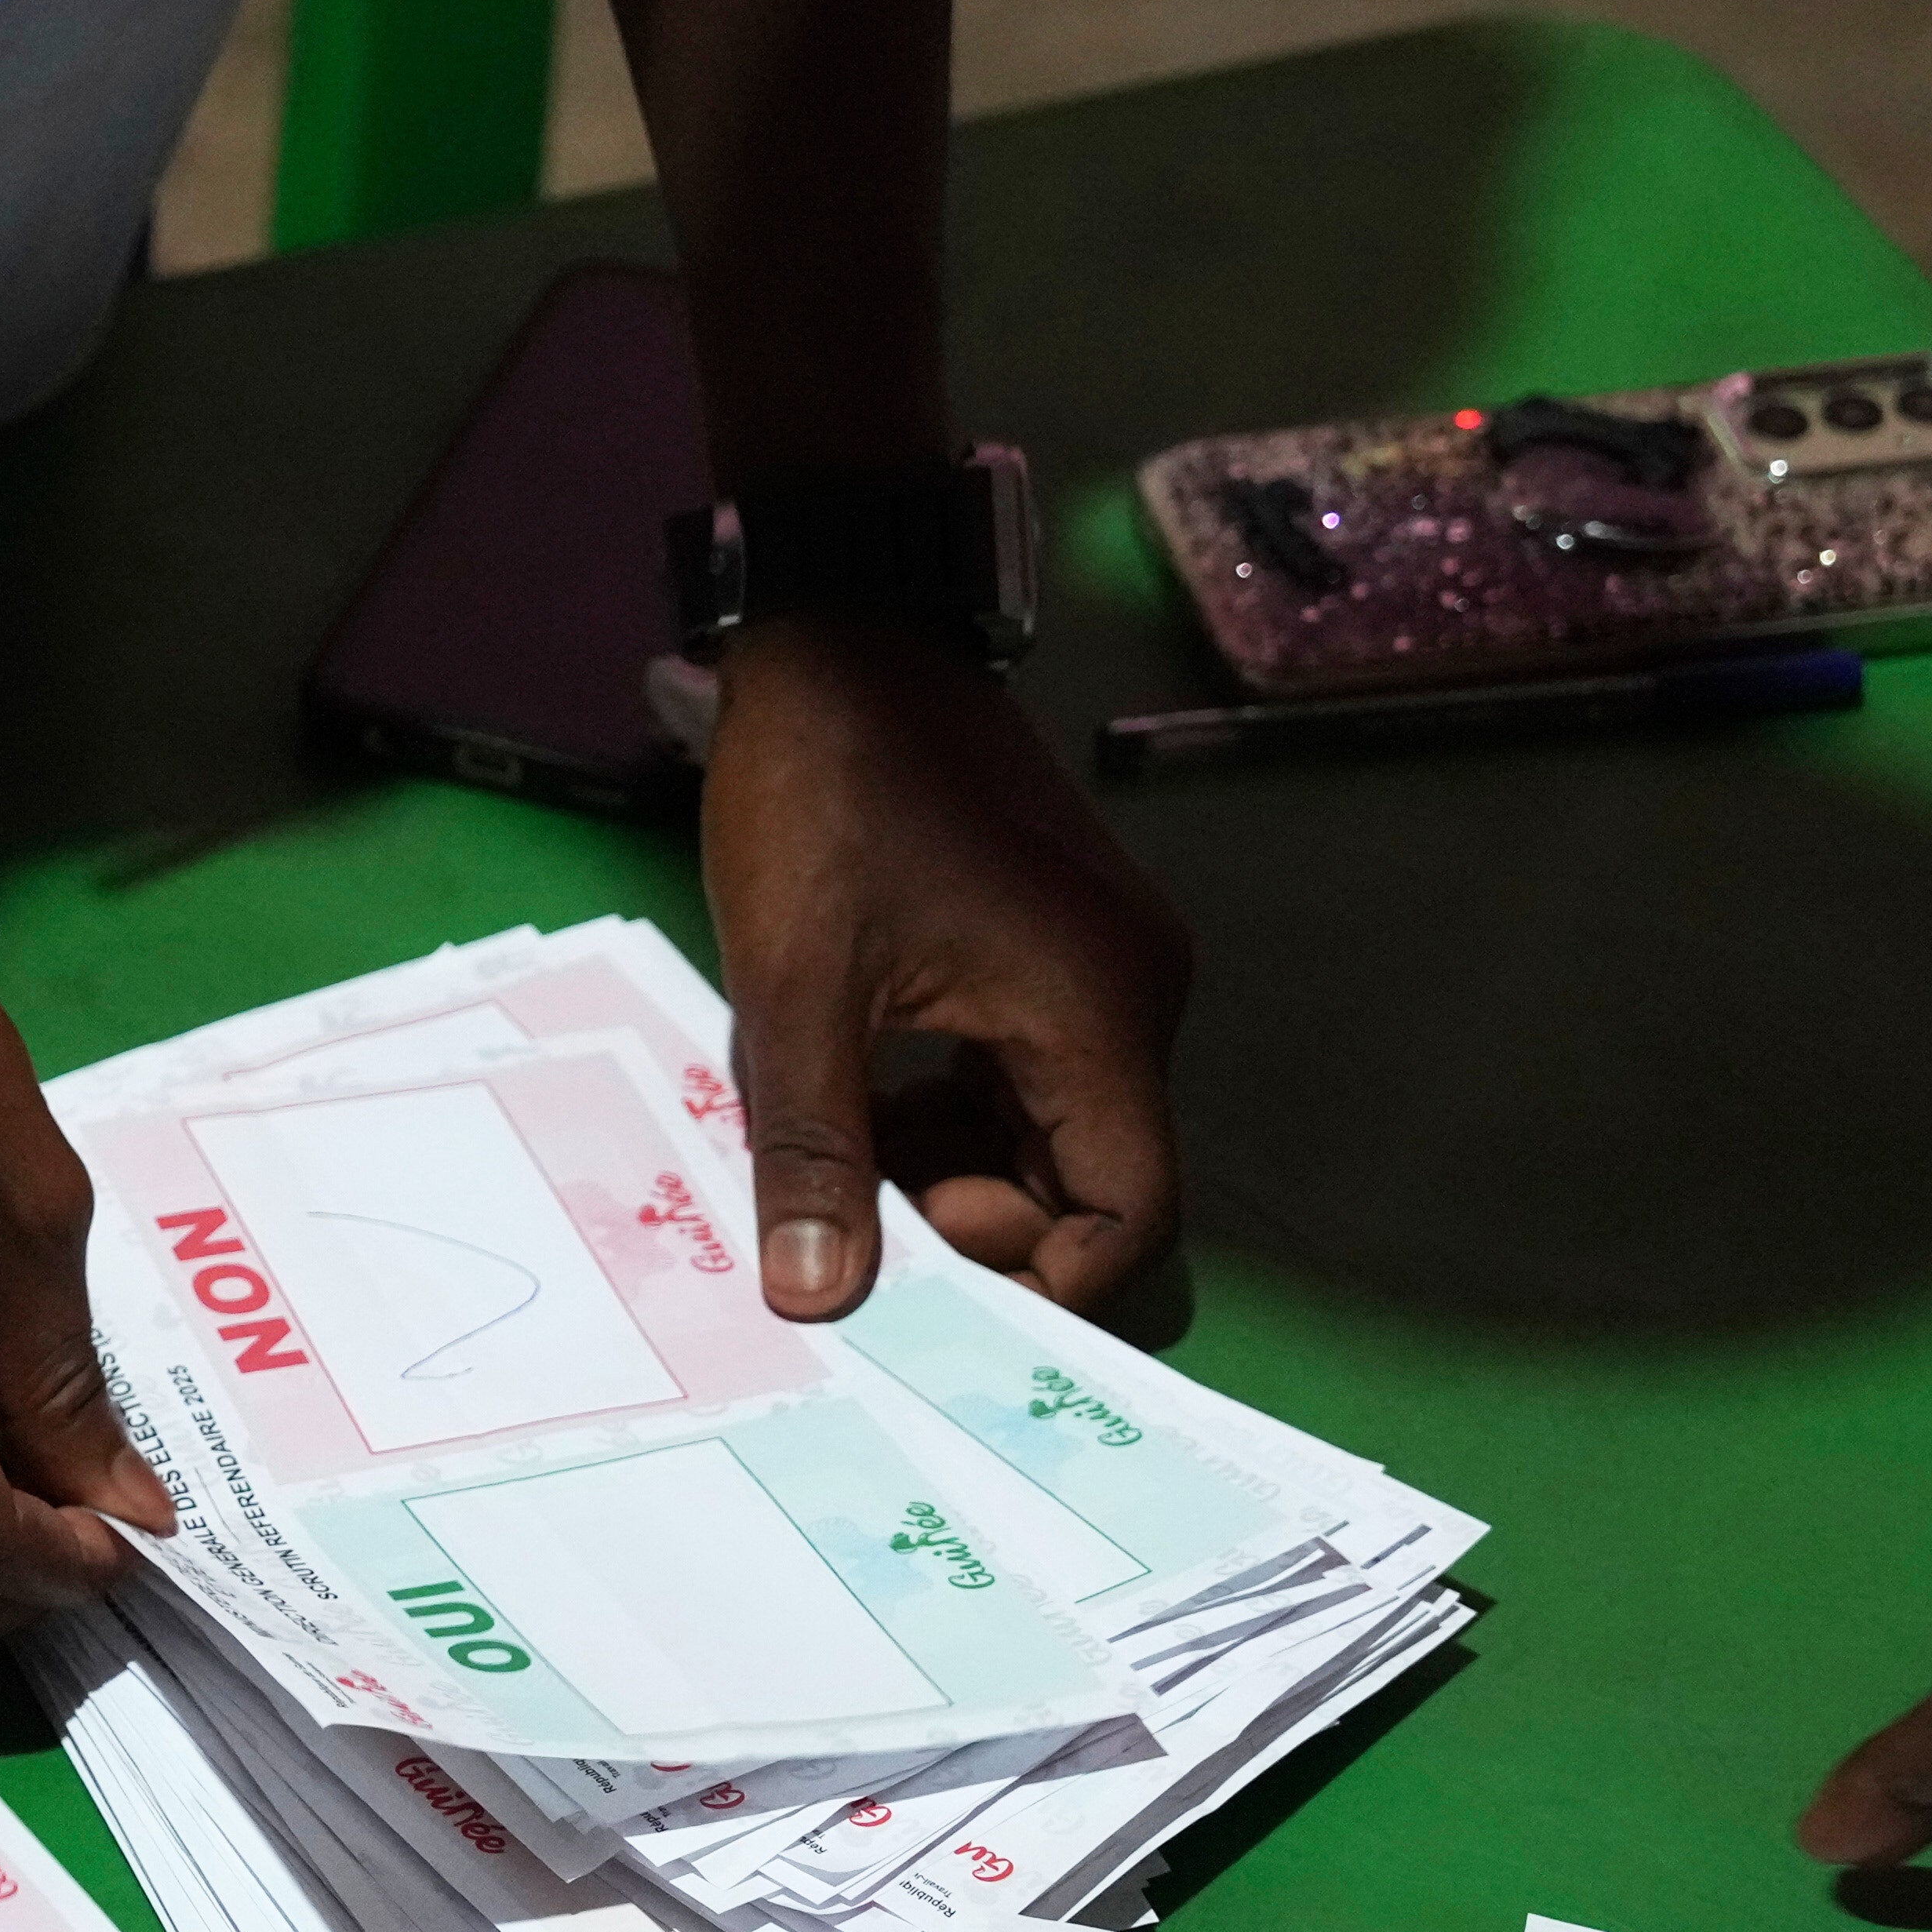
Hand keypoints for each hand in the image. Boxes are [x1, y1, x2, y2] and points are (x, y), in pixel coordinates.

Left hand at [696, 617, 1187, 1319]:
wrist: (844, 636)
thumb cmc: (828, 791)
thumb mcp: (798, 984)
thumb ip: (814, 1146)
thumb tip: (818, 1295)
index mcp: (1099, 1012)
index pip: (1131, 1214)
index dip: (1039, 1278)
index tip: (920, 1277)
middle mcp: (1132, 997)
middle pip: (1092, 1180)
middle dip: (975, 1222)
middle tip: (849, 1214)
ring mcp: (1101, 969)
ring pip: (1050, 1131)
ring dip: (950, 1167)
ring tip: (835, 1152)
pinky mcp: (1056, 948)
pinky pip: (1024, 1073)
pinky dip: (949, 1110)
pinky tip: (856, 1098)